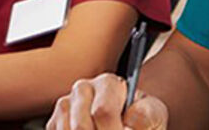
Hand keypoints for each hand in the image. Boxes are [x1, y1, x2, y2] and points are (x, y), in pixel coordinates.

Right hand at [46, 73, 168, 129]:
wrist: (129, 122)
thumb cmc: (141, 117)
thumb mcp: (154, 114)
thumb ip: (147, 115)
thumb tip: (130, 120)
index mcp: (107, 82)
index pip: (103, 111)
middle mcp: (82, 89)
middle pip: (80, 126)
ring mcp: (65, 106)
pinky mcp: (54, 123)